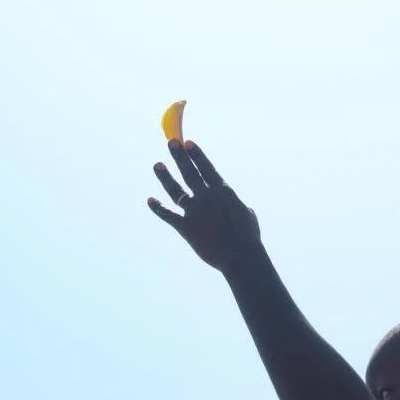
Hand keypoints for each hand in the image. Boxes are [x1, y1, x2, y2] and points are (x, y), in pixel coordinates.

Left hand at [147, 140, 261, 271]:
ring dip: (165, 177)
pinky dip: (158, 208)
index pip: (207, 168)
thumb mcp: (247, 215)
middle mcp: (206, 198)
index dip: (197, 155)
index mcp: (223, 192)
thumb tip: (239, 206)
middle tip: (171, 143)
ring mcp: (194, 212)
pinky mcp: (186, 228)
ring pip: (175, 190)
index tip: (188, 143)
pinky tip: (150, 200)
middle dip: (179, 157)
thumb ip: (238, 206)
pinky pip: (168, 215)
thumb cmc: (248, 237)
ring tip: (157, 165)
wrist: (240, 257)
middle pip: (189, 173)